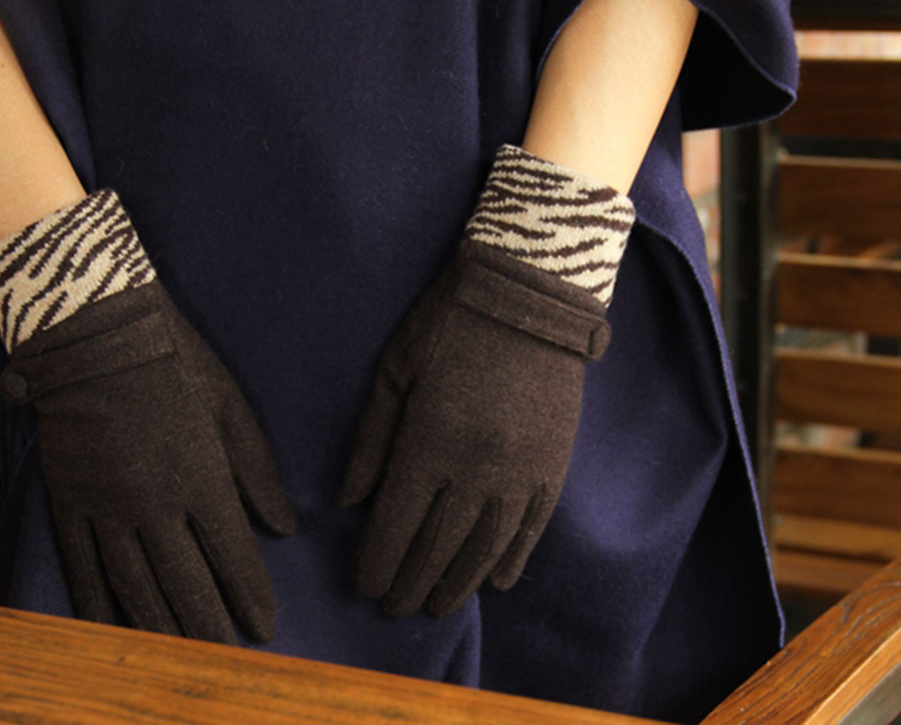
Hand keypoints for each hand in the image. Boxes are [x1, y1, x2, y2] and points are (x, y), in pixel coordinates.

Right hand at [0, 190, 295, 642]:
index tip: (265, 627)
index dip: (251, 598)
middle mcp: (155, 504)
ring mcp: (107, 506)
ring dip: (162, 626)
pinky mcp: (69, 501)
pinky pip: (83, 566)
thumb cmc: (175, 360)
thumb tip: (285, 528)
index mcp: (202, 479)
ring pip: (136, 586)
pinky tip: (112, 629)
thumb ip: (257, 472)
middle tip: (228, 653)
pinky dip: (98, 604)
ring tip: (182, 652)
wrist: (93, 330)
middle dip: (212, 626)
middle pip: (187, 584)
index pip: (233, 557)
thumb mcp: (230, 407)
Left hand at [338, 146, 631, 617]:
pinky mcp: (553, 466)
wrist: (531, 294)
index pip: (396, 525)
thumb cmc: (449, 324)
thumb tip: (347, 504)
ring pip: (484, 548)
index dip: (378, 564)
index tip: (366, 588)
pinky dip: (511, 560)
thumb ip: (371, 443)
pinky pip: (531, 529)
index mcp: (429, 442)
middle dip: (411, 583)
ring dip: (457, 584)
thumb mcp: (395, 372)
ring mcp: (520, 471)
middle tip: (394, 607)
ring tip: (437, 606)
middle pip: (437, 546)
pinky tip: (493, 582)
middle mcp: (475, 467)